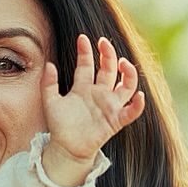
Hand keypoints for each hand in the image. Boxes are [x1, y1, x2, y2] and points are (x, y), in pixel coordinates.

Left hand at [40, 35, 144, 185]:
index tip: (82, 38)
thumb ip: (48, 84)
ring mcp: (109, 106)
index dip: (86, 51)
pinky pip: (132, 111)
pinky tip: (139, 95)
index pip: (87, 64)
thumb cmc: (59, 125)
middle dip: (108, 54)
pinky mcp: (116, 120)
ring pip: (126, 85)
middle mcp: (99, 93)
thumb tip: (48, 64)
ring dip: (128, 73)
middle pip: (109, 69)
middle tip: (104, 42)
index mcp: (83, 87)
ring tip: (123, 63)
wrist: (65, 148)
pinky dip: (138, 104)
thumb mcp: (50, 102)